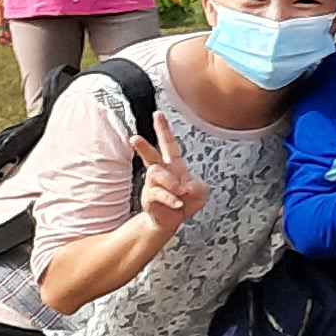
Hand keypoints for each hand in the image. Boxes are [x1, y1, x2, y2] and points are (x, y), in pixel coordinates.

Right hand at [132, 110, 203, 237]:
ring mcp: (152, 185)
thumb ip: (198, 186)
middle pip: (151, 155)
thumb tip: (185, 186)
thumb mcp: (200, 192)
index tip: (158, 114)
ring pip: (156, 174)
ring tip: (180, 191)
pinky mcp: (149, 198)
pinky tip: (178, 203)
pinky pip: (158, 194)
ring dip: (170, 182)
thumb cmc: (185, 201)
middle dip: (143, 146)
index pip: (168, 143)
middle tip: (134, 139)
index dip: (164, 129)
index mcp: (174, 164)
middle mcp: (161, 171)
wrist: (171, 220)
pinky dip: (170, 199)